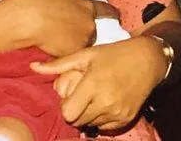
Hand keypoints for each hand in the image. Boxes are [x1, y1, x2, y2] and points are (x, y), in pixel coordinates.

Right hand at [21, 0, 117, 56]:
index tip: (117, 14)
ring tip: (58, 34)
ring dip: (75, 39)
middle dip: (84, 28)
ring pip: (82, 42)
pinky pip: (71, 52)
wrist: (29, 20)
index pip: (105, 10)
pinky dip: (65, 48)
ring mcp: (80, 42)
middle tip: (68, 25)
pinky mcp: (70, 54)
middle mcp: (89, 27)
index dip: (111, 12)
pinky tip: (53, 43)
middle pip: (92, 30)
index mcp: (88, 9)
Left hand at [30, 37, 165, 130]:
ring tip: (94, 97)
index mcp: (93, 84)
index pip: (67, 113)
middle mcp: (105, 102)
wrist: (147, 60)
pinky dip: (101, 118)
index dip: (65, 105)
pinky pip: (105, 127)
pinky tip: (105, 102)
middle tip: (81, 96)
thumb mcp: (86, 55)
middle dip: (75, 111)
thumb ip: (59, 65)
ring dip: (88, 114)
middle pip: (77, 121)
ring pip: (90, 125)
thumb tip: (33, 67)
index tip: (69, 95)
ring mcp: (117, 112)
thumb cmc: (113, 54)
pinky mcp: (126, 118)